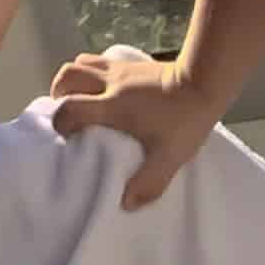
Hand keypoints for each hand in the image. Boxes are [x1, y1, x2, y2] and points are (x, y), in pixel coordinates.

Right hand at [50, 54, 219, 208]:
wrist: (205, 82)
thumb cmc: (185, 119)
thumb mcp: (169, 158)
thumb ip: (148, 183)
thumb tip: (126, 204)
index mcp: (112, 106)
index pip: (69, 107)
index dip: (60, 121)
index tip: (68, 136)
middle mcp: (109, 83)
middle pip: (68, 75)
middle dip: (59, 93)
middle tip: (68, 112)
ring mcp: (120, 69)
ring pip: (81, 63)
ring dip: (74, 80)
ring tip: (81, 97)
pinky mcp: (131, 62)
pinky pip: (100, 60)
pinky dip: (92, 71)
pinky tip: (104, 87)